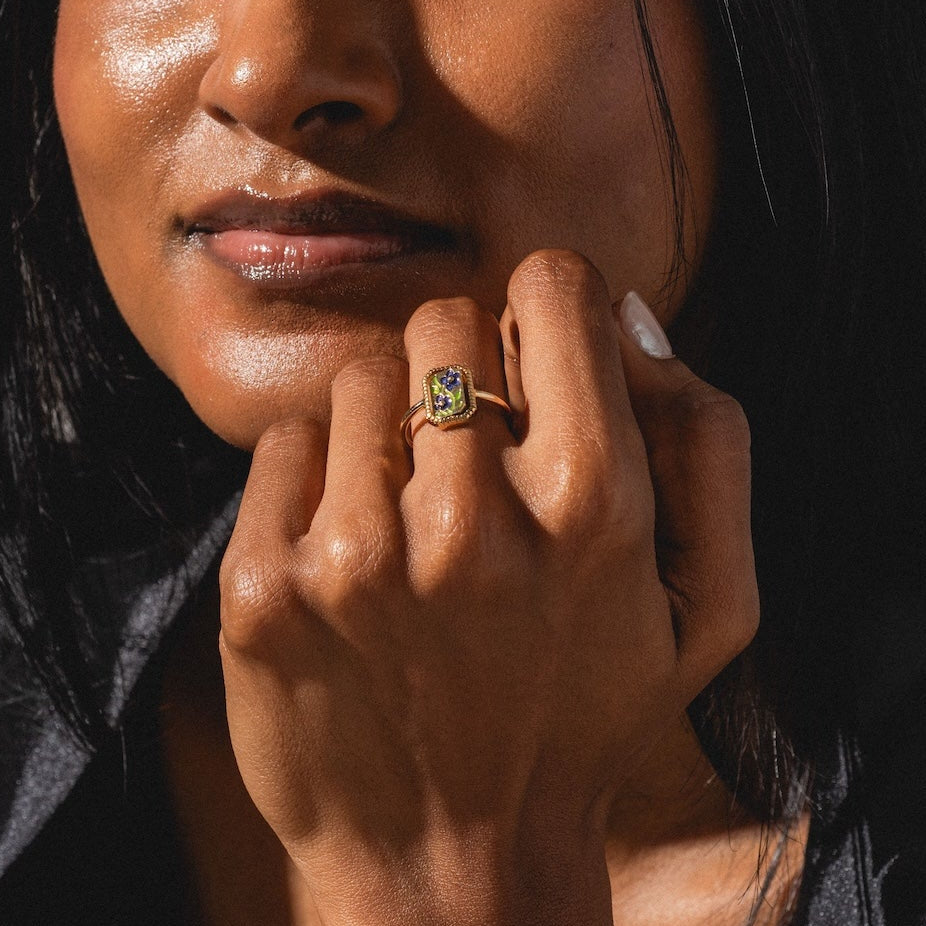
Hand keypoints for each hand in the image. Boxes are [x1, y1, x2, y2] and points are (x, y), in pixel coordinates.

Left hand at [218, 250, 757, 925]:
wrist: (455, 861)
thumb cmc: (586, 720)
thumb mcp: (708, 608)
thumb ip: (706, 441)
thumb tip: (623, 317)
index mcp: (592, 505)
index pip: (553, 288)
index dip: (549, 313)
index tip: (539, 365)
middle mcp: (470, 522)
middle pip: (446, 321)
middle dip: (467, 370)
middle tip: (475, 457)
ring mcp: (356, 557)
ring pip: (362, 378)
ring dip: (392, 429)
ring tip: (416, 517)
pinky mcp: (266, 589)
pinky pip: (285, 445)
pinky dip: (318, 476)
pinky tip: (354, 551)